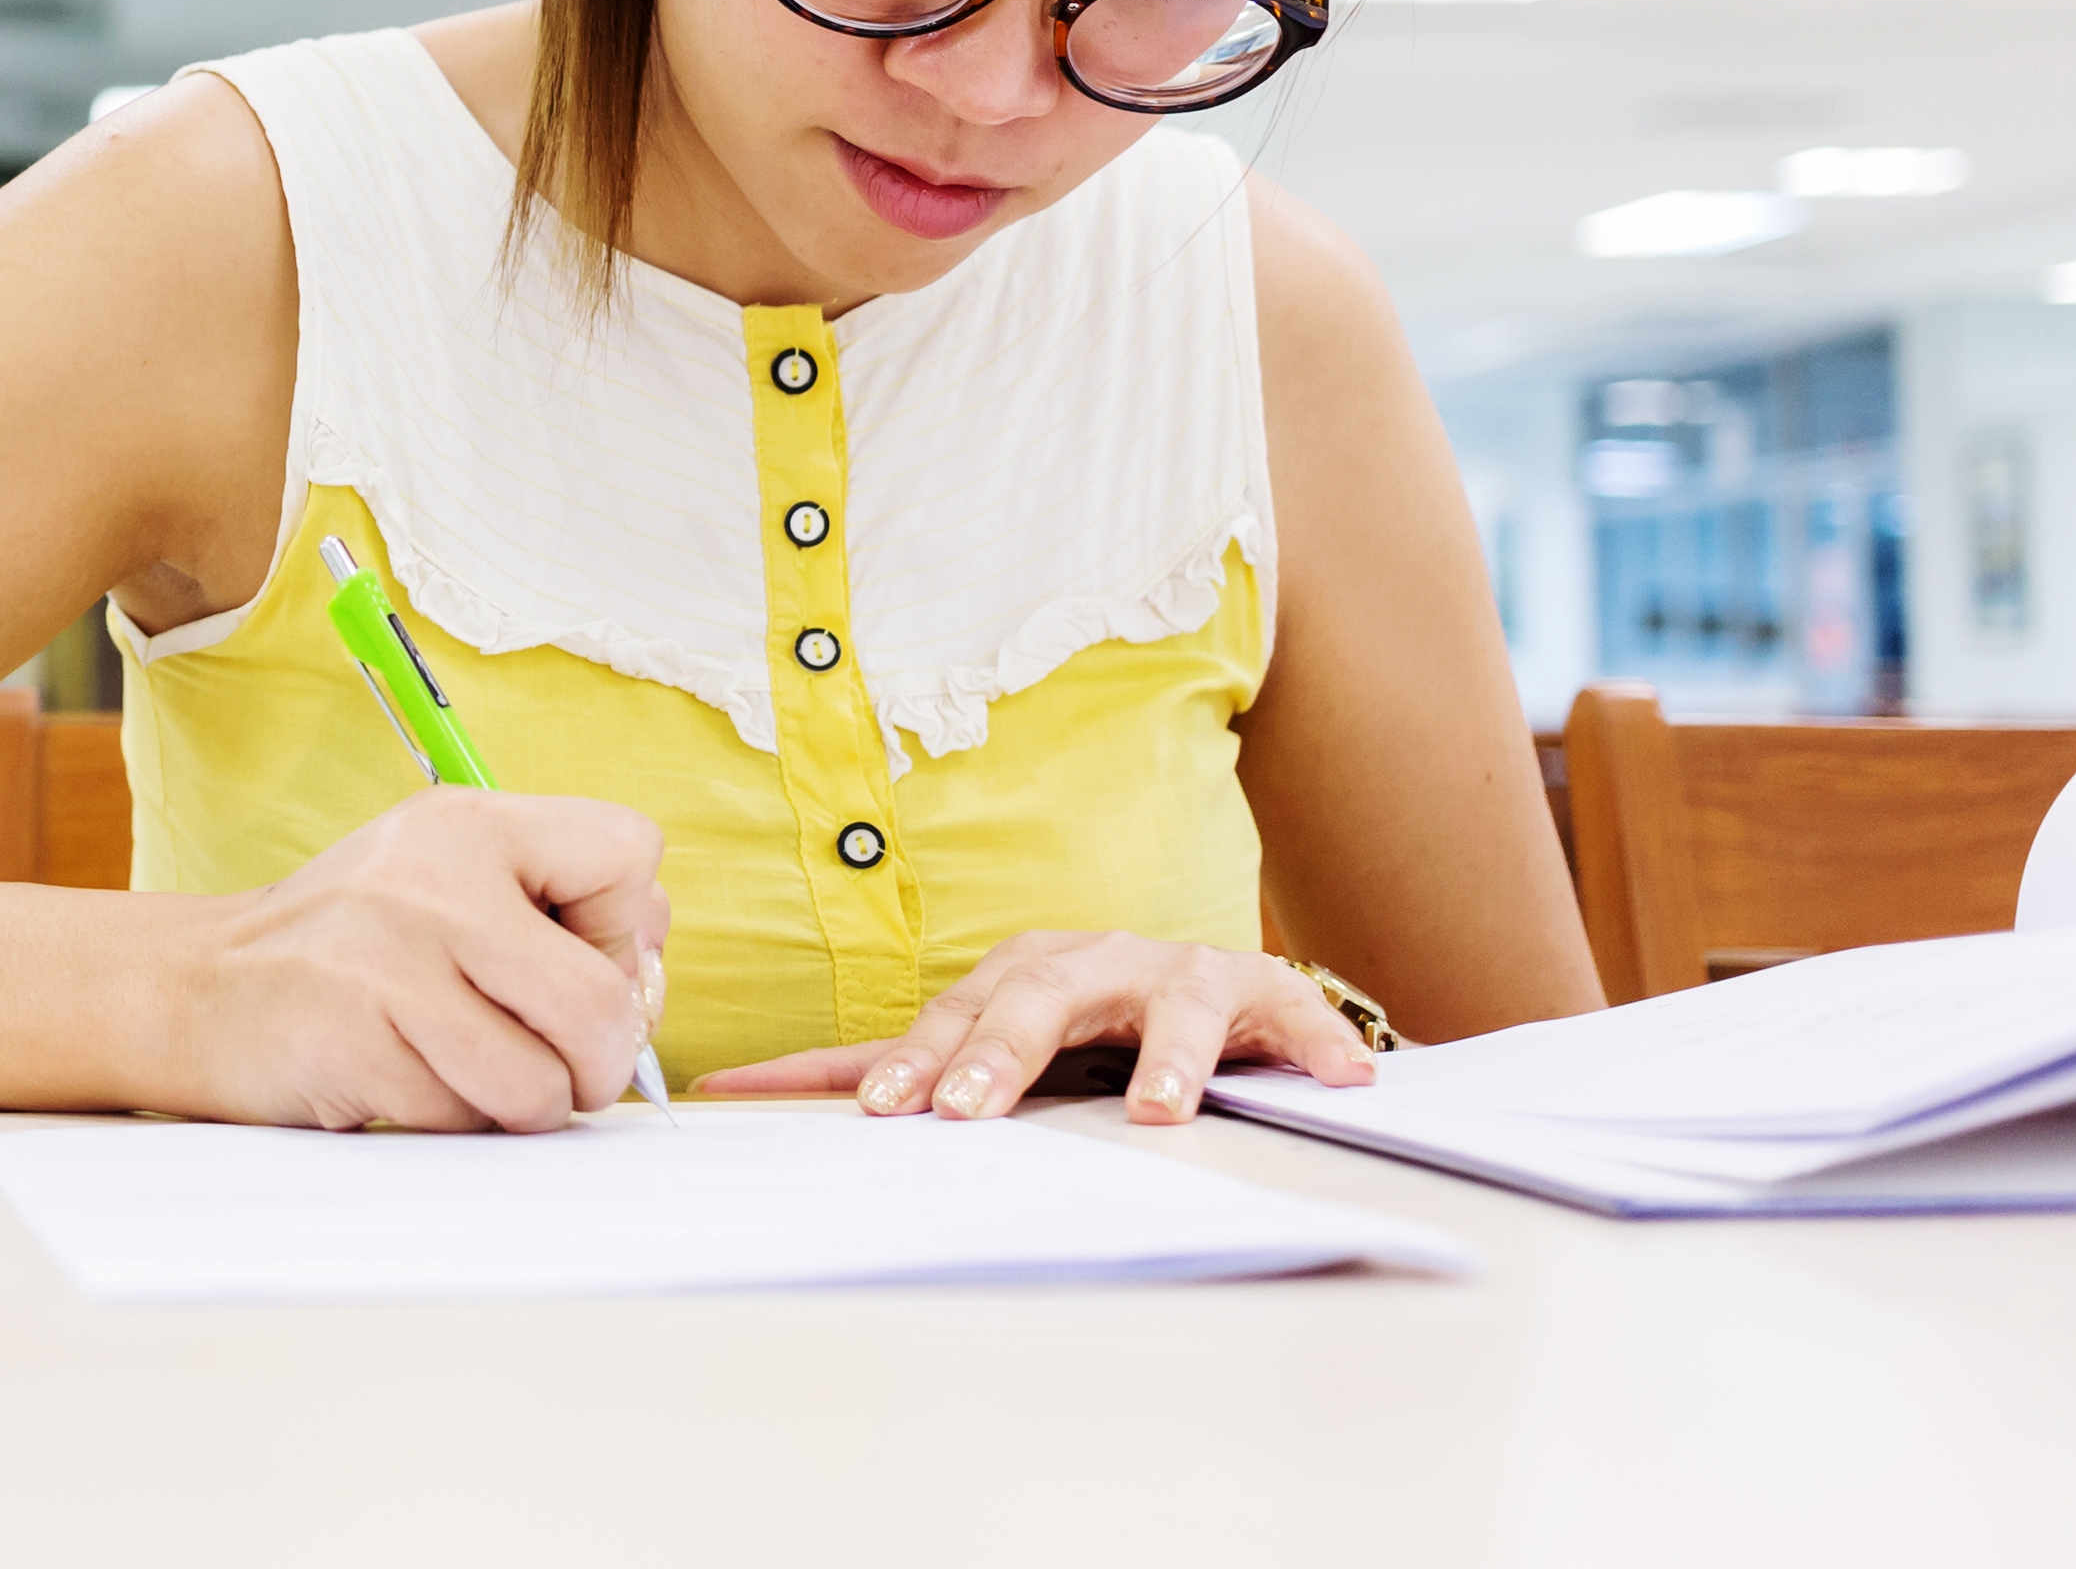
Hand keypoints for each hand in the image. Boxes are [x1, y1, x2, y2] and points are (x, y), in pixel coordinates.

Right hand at [169, 791, 670, 1132]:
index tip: (570, 959)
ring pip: (541, 1083)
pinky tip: (407, 1082)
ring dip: (524, 1108)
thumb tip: (652, 959)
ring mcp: (389, 961)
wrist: (196, 989)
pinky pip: (466, 1121)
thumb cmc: (347, 948)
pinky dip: (454, 1123)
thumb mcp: (444, 882)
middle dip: (596, 1062)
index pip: (629, 852)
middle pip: (601, 1000)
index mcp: (470, 824)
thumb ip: (554, 904)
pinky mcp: (355, 1042)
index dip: (625, 931)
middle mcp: (432, 879)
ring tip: (472, 1078)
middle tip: (556, 1068)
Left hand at [695, 929, 1378, 1124]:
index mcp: (1017, 975)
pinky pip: (1284, 1015)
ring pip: (1164, 1002)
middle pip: (1036, 998)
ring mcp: (1175, 972)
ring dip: (1163, 1056)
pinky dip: (1309, 1042)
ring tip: (1160, 1113)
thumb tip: (739, 1087)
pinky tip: (1335, 1078)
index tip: (871, 1111)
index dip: (910, 1058)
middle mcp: (1090, 962)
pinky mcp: (1261, 992)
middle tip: (964, 1112)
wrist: (1211, 989)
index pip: (948, 1016)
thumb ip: (890, 1066)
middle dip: (1000, 1053)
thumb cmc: (1085, 1024)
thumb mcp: (990, 1044)